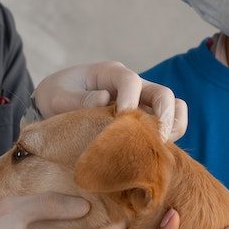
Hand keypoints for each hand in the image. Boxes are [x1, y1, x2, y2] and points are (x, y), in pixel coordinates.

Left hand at [33, 61, 187, 140]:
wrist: (55, 107)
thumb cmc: (55, 97)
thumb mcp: (56, 96)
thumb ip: (75, 98)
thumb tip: (103, 99)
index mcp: (110, 74)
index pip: (130, 80)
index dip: (130, 99)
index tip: (120, 118)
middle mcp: (133, 86)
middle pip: (163, 93)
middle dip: (164, 115)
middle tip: (156, 138)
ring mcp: (141, 104)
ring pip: (173, 109)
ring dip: (173, 127)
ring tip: (160, 147)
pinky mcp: (143, 123)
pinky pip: (167, 127)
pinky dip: (169, 138)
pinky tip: (154, 155)